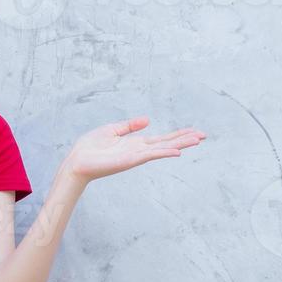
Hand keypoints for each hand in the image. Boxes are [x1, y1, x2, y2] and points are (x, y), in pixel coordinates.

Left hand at [60, 116, 205, 182]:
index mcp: (136, 143)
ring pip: (164, 148)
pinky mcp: (131, 160)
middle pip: (168, 143)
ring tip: (198, 140)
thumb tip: (147, 120)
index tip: (194, 131)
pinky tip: (177, 152)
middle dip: (185, 139)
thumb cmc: (90, 147)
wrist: (77, 161)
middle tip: (204, 135)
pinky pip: (151, 155)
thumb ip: (130, 126)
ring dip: (181, 144)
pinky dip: (164, 153)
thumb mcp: (112, 130)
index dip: (178, 134)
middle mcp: (140, 150)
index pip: (162, 139)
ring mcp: (137, 156)